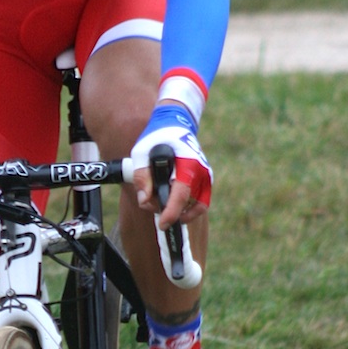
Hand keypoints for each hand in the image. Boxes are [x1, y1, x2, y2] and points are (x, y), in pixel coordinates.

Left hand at [130, 104, 212, 228]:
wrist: (176, 123)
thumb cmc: (157, 137)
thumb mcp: (141, 153)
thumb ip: (142, 176)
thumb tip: (144, 200)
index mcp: (187, 164)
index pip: (180, 195)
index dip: (171, 213)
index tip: (162, 225)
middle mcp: (201, 172)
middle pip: (187, 204)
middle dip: (167, 210)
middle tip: (148, 203)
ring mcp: (206, 176)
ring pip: (195, 206)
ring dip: (177, 209)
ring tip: (157, 199)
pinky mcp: (206, 180)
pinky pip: (201, 202)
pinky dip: (188, 208)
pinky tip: (171, 203)